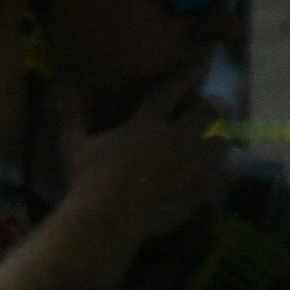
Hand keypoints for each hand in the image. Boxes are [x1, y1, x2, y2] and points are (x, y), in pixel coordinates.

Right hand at [29, 85, 227, 283]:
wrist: (107, 221)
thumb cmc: (86, 181)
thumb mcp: (72, 145)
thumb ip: (72, 115)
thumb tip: (62, 86)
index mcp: (145, 124)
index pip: (171, 91)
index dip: (186, 77)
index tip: (198, 68)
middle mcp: (175, 138)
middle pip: (209, 110)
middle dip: (212, 104)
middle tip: (210, 105)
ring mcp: (193, 164)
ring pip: (224, 137)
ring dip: (222, 132)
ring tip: (217, 134)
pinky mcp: (202, 188)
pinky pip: (226, 171)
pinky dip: (225, 166)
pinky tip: (219, 166)